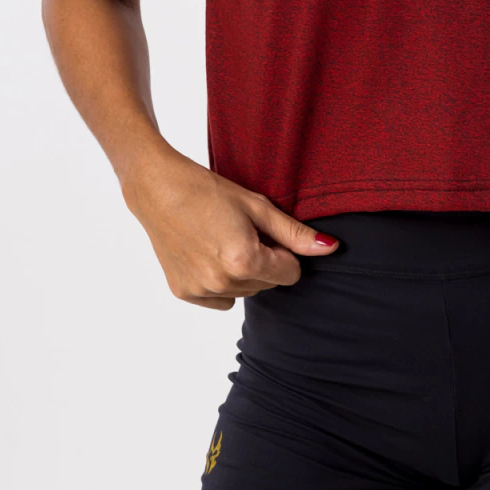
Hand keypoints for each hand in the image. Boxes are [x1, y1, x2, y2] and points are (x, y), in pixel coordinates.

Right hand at [120, 146, 339, 307]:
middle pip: (268, 284)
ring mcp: (201, 290)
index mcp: (245, 261)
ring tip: (223, 239)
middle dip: (264, 261)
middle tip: (242, 232)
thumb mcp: (258, 206)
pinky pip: (221, 299)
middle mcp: (222, 282)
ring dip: (243, 273)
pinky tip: (208, 254)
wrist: (158, 189)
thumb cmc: (209, 191)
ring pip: (246, 292)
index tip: (263, 231)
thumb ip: (295, 234)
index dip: (283, 251)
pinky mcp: (184, 293)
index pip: (291, 273)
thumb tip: (330, 248)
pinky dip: (221, 282)